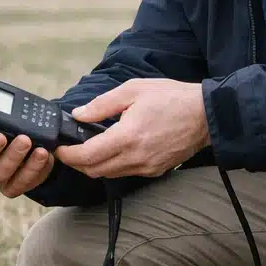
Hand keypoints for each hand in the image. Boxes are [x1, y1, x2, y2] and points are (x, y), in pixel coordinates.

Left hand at [54, 79, 209, 178]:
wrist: (206, 115)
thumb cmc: (171, 98)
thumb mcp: (133, 90)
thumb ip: (102, 104)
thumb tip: (78, 115)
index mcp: (127, 136)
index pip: (86, 156)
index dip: (67, 155)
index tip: (59, 148)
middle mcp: (135, 157)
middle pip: (93, 171)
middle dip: (76, 162)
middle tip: (69, 149)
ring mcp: (146, 167)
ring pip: (108, 174)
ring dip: (94, 165)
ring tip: (88, 148)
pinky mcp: (155, 171)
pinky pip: (125, 173)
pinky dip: (112, 165)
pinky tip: (112, 150)